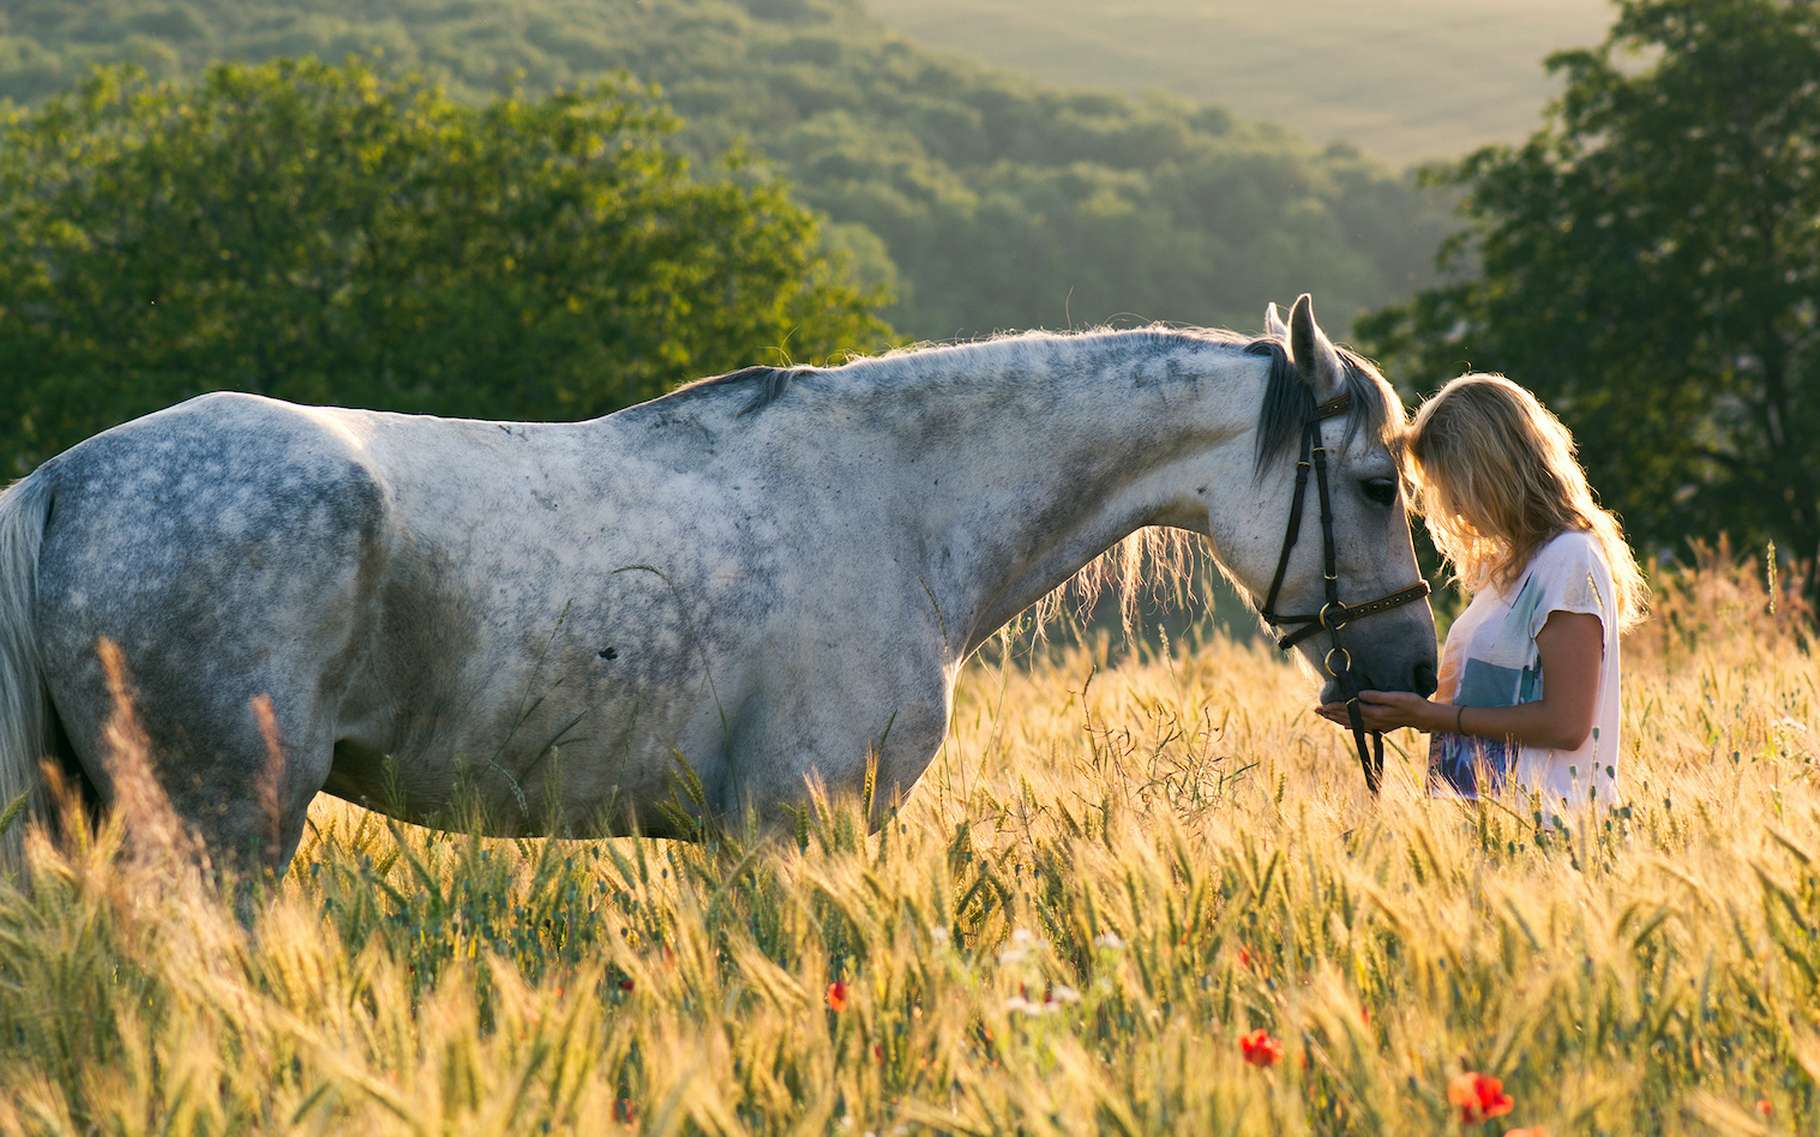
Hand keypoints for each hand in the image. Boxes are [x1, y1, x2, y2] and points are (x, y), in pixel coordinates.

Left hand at [1315, 690, 1443, 732]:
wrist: (1424, 716)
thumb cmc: (1412, 704)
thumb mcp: (1395, 697)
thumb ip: (1377, 697)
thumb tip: (1359, 695)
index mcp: (1375, 713)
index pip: (1350, 710)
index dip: (1336, 707)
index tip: (1323, 706)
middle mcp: (1373, 721)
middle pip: (1348, 717)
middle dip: (1332, 714)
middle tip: (1317, 711)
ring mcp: (1377, 724)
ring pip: (1353, 722)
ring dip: (1338, 719)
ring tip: (1326, 716)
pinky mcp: (1382, 724)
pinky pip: (1362, 726)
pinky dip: (1352, 725)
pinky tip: (1346, 726)